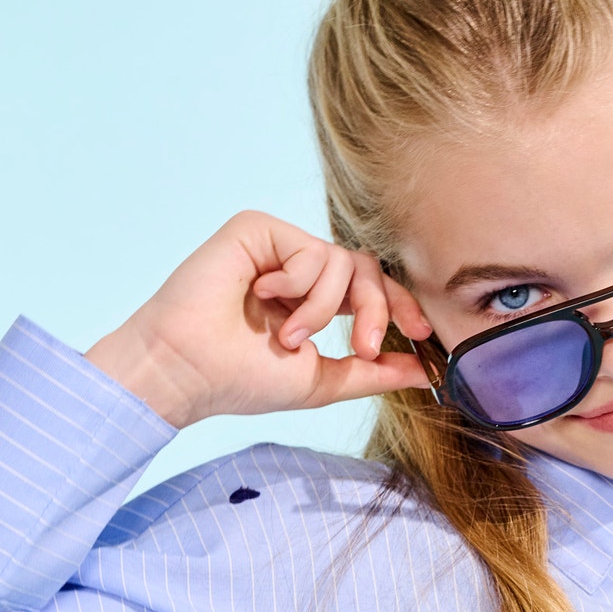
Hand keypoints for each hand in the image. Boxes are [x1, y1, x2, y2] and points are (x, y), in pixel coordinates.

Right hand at [84, 211, 433, 428]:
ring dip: (324, 309)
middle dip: (377, 311)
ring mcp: (278, 248)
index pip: (370, 291)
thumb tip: (422, 372)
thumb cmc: (240, 379)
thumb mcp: (321, 380)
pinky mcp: (259, 230)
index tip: (423, 335)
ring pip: (344, 263)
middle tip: (365, 348)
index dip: (401, 307)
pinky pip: (313, 250)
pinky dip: (299, 285)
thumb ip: (371, 373)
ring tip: (286, 336)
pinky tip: (262, 299)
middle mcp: (296, 271)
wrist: (188, 370)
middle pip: (367, 270)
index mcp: (310, 302)